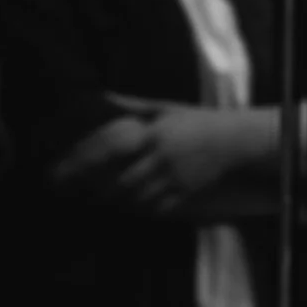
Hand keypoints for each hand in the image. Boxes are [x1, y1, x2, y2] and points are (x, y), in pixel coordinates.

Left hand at [49, 94, 265, 216]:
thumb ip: (132, 106)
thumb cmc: (195, 122)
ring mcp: (175, 179)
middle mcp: (162, 158)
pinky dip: (140, 210)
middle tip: (80, 195)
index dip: (89, 163)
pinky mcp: (185, 194)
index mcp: (154, 134)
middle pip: (123, 182)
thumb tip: (101, 96)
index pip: (114, 149)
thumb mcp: (165, 108)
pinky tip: (129, 208)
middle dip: (100, 192)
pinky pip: (157, 208)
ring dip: (117, 203)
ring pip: (137, 198)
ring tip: (101, 202)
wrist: (234, 141)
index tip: (72, 171)